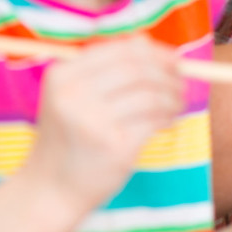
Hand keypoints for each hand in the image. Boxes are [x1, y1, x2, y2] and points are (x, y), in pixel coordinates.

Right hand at [24, 37, 182, 208]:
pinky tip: (168, 122)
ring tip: (176, 105)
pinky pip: (154, 121)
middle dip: (168, 74)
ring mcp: (93, 122)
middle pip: (139, 69)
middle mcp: (73, 95)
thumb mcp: (73, 97)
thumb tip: (148, 41)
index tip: (175, 60)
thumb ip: (106, 68)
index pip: (121, 51)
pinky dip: (168, 117)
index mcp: (62, 76)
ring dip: (173, 98)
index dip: (156, 52)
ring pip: (151, 95)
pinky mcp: (113, 147)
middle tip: (182, 83)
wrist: (49, 191)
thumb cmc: (69, 139)